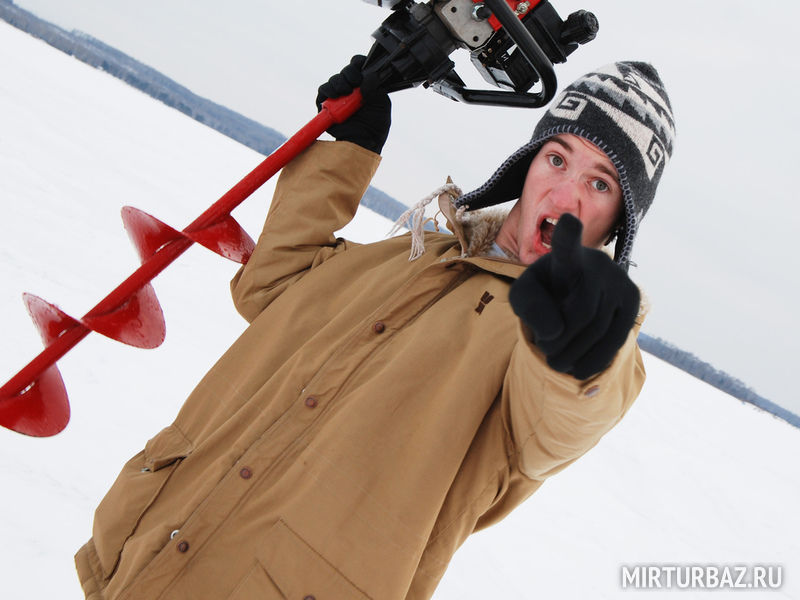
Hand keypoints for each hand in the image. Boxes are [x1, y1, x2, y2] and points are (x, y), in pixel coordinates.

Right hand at [315, 55, 390, 153]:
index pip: (360, 66)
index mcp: (366, 85)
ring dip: (339, 82)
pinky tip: (336, 96)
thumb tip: (368, 75)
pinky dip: (328, 90)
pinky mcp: (326, 103)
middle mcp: (352, 88)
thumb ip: (376, 88)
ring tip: (345, 92)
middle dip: (350, 73)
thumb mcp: (382, 105)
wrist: (362, 142)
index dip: (359, 63)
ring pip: (335, 79)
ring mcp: (338, 95)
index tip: (361, 67)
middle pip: (347, 70)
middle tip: (355, 82)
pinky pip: (323, 90)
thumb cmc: (375, 126)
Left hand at [509, 214, 639, 379]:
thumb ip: (527, 307)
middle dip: (558, 340)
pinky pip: (615, 341)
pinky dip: (592, 361)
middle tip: (544, 349)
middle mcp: (598, 264)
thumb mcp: (523, 296)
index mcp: (566, 257)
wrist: (575, 294)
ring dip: (572, 354)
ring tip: (555, 360)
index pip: (566, 247)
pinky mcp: (634, 301)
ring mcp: (621, 281)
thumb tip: (557, 330)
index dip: (567, 235)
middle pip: (581, 313)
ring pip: (598, 331)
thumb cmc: (544, 292)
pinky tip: (576, 368)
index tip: (567, 220)